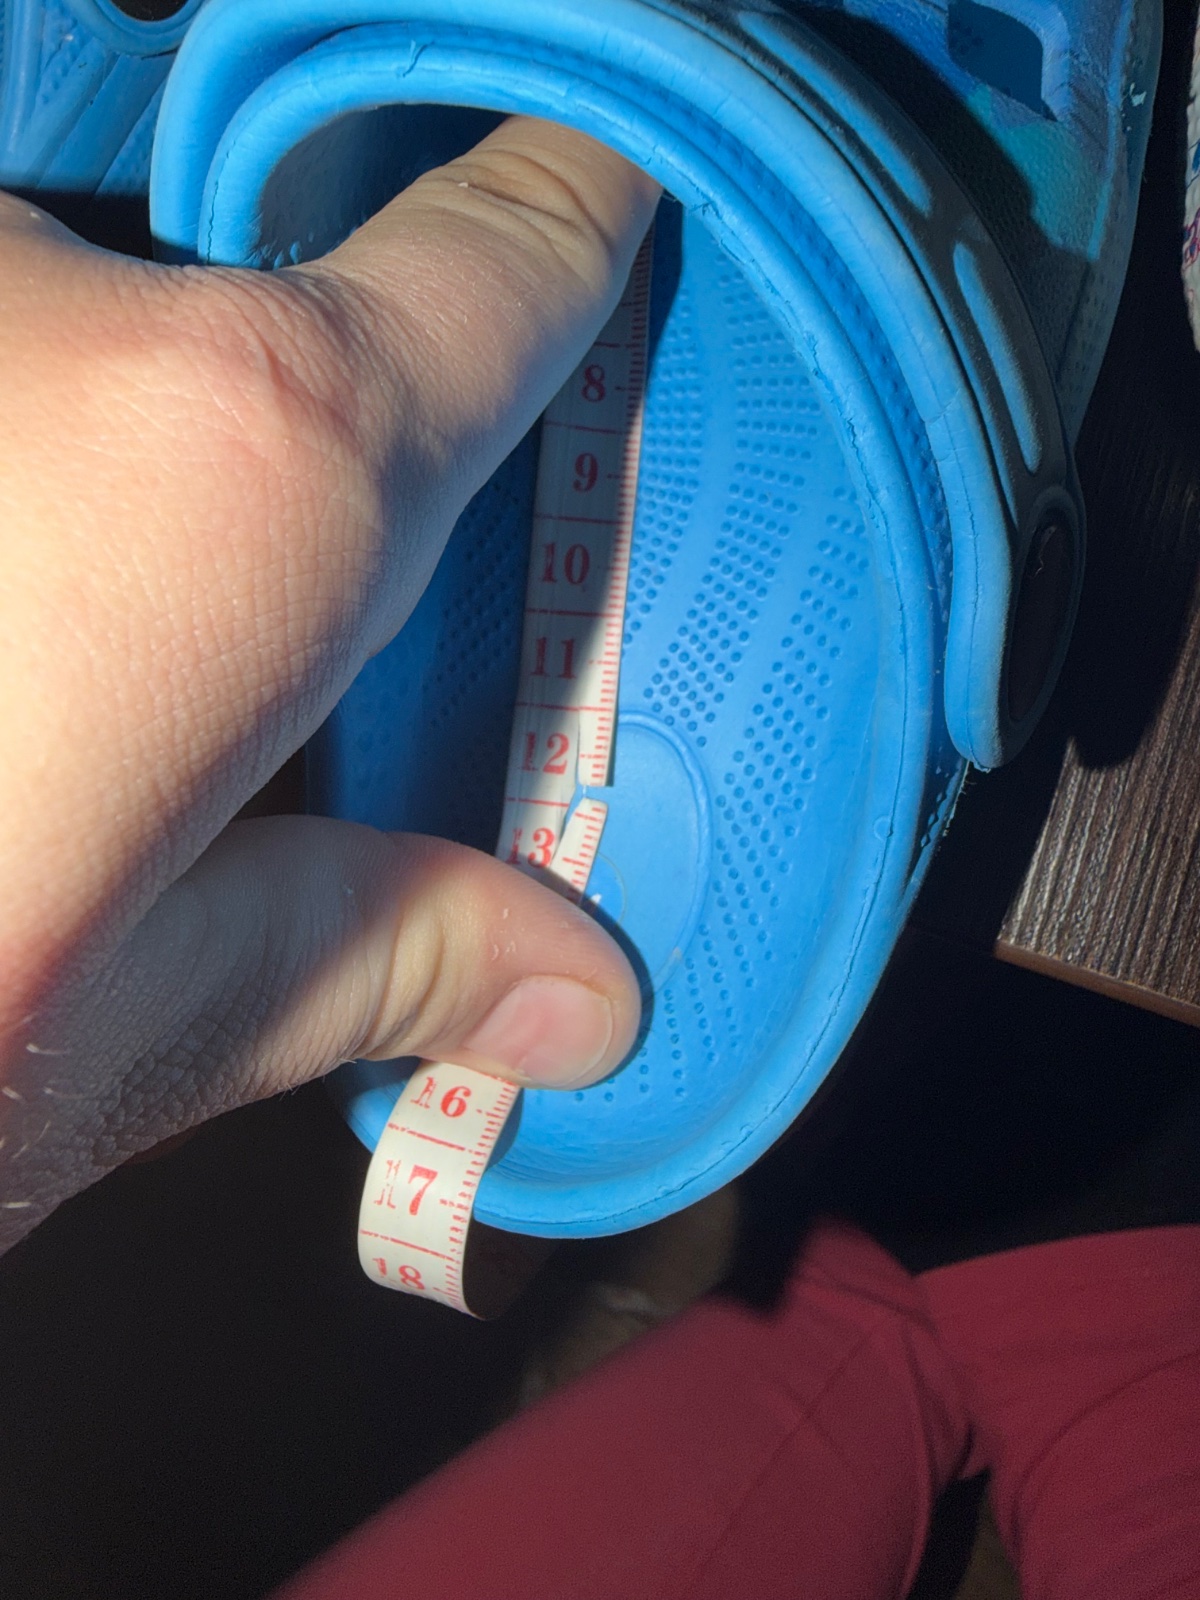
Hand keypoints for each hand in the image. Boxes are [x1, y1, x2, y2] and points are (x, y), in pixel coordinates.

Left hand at [0, 118, 655, 1247]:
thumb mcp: (126, 1034)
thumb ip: (372, 949)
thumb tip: (594, 996)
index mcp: (237, 471)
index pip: (485, 272)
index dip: (560, 220)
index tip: (585, 187)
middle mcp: (32, 297)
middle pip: (214, 255)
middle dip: (234, 342)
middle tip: (181, 577)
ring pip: (28, 267)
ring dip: (46, 367)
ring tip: (25, 622)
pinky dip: (10, 385)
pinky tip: (11, 558)